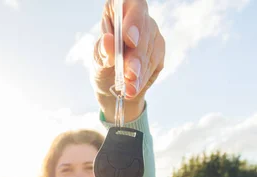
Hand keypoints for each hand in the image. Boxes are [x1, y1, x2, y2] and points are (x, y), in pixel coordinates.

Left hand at [93, 0, 164, 122]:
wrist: (113, 87)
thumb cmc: (103, 64)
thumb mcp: (97, 59)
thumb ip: (102, 52)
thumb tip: (108, 42)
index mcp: (119, 10)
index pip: (132, 6)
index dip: (132, 21)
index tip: (128, 39)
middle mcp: (139, 19)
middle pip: (144, 31)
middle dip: (136, 55)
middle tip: (128, 73)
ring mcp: (151, 35)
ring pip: (150, 50)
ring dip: (140, 71)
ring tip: (128, 88)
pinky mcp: (159, 52)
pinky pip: (154, 64)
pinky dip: (143, 79)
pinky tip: (133, 88)